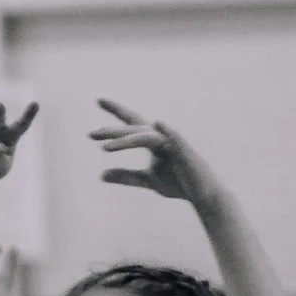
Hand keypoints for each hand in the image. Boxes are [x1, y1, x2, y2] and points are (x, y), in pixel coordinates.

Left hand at [92, 99, 219, 203]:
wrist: (203, 196)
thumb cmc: (178, 183)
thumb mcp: (147, 180)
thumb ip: (126, 176)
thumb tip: (101, 175)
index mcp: (153, 142)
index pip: (132, 124)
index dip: (116, 111)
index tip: (98, 100)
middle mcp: (162, 138)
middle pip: (135, 129)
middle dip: (114, 131)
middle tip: (91, 134)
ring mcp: (174, 144)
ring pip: (146, 136)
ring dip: (126, 140)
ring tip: (105, 148)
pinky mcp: (186, 152)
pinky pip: (176, 139)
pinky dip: (167, 130)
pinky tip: (158, 122)